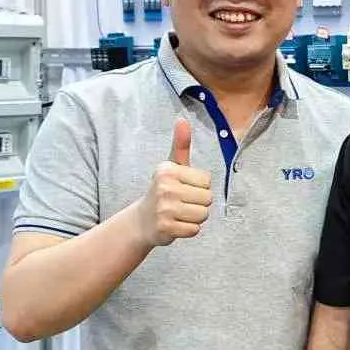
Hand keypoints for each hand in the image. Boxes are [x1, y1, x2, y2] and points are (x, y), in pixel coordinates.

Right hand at [140, 118, 211, 246]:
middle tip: (181, 203)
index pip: (207, 181)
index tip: (183, 188)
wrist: (142, 221)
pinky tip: (175, 225)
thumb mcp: (171, 166)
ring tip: (180, 214)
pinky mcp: (166, 228)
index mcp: (168, 170)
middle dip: (199, 204)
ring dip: (195, 218)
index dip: (199, 187)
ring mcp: (164, 209)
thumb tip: (182, 119)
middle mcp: (165, 188)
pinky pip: (194, 230)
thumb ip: (180, 144)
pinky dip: (188, 230)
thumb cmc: (164, 190)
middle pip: (207, 199)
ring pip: (202, 215)